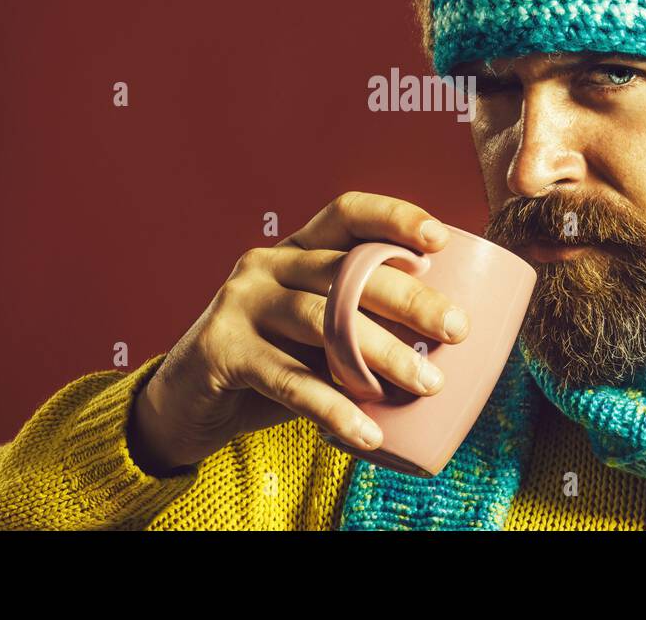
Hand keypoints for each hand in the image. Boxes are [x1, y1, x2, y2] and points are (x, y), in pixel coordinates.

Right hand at [128, 192, 469, 474]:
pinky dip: (333, 407)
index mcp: (295, 250)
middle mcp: (266, 264)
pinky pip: (288, 379)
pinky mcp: (221, 350)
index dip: (394, 217)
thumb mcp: (316, 335)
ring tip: (427, 382)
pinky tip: (369, 432)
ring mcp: (240, 303)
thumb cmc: (272, 363)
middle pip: (346, 270)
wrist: (188, 403)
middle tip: (456, 329)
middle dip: (409, 297)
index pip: (346, 214)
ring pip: (322, 321)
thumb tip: (446, 343)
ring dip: (381, 353)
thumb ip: (359, 325)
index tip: (441, 237)